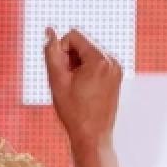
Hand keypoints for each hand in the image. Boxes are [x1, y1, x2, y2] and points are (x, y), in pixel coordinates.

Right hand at [42, 27, 121, 147]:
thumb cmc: (74, 112)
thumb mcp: (56, 79)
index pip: (74, 35)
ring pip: (89, 52)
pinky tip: (84, 89)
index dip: (62, 51)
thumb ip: (51, 52)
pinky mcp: (116, 76)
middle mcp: (113, 61)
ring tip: (77, 87)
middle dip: (71, 57)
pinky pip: (97, 62)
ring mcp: (117, 69)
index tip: (62, 72)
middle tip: (69, 81)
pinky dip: (86, 70)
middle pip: (83, 42)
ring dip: (78, 64)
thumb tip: (50, 30)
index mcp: (100, 59)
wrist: (92, 136)